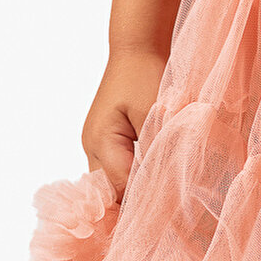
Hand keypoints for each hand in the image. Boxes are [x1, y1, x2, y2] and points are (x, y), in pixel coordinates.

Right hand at [82, 47, 167, 198]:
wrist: (137, 47)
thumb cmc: (147, 74)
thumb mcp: (154, 114)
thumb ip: (154, 150)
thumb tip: (161, 185)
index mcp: (101, 141)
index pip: (120, 188)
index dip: (143, 202)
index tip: (168, 213)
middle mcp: (91, 146)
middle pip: (109, 192)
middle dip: (134, 202)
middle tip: (165, 213)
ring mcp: (95, 143)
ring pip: (110, 183)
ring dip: (132, 189)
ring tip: (160, 200)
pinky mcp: (105, 138)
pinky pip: (115, 168)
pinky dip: (131, 176)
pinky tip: (151, 181)